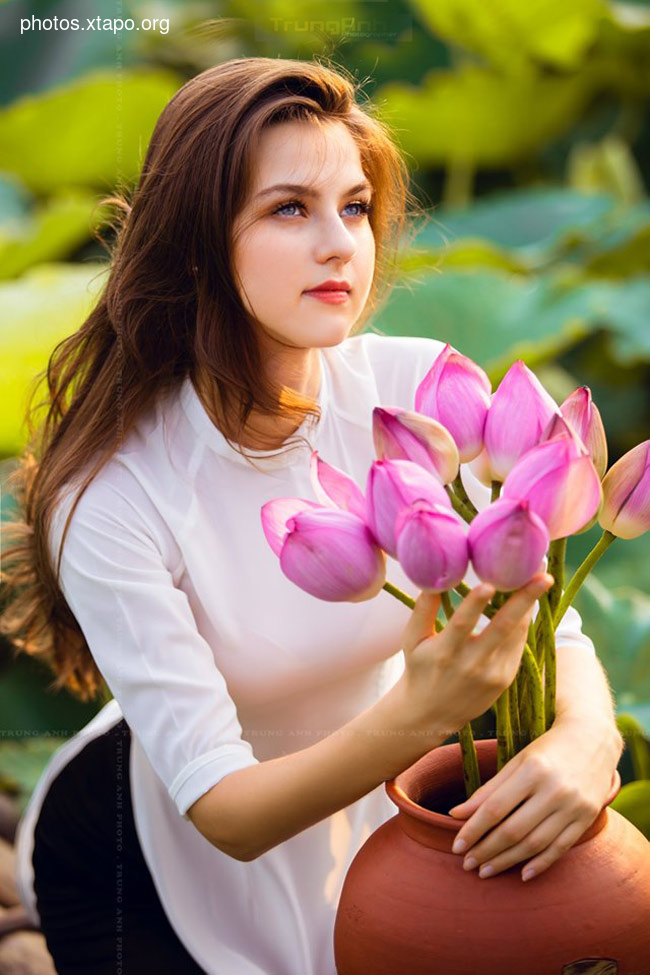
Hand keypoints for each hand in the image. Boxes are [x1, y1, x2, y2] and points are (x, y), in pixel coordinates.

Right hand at [399, 574, 553, 740]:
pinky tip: (527, 603)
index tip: (489, 583)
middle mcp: (471, 664)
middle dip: (525, 599)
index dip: (475, 603)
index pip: (462, 624)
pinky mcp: (505, 679)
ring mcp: (492, 674)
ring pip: (516, 633)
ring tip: (541, 578)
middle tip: (544, 576)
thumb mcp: (413, 640)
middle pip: (502, 627)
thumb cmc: (420, 668)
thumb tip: (434, 577)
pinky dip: (522, 622)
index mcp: (445, 652)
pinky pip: (517, 644)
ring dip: (529, 606)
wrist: (432, 714)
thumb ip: (423, 609)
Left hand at [447, 718, 621, 881]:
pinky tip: (521, 874)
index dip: (473, 829)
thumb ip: (488, 789)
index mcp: (532, 770)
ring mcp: (574, 806)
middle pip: (514, 830)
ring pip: (535, 843)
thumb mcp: (517, 761)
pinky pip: (561, 847)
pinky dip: (540, 864)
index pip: (495, 808)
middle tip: (467, 864)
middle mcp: (554, 790)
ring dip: (507, 861)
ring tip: (486, 871)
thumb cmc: (547, 751)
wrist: (592, 740)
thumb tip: (456, 814)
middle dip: (486, 851)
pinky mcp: (587, 818)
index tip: (456, 846)